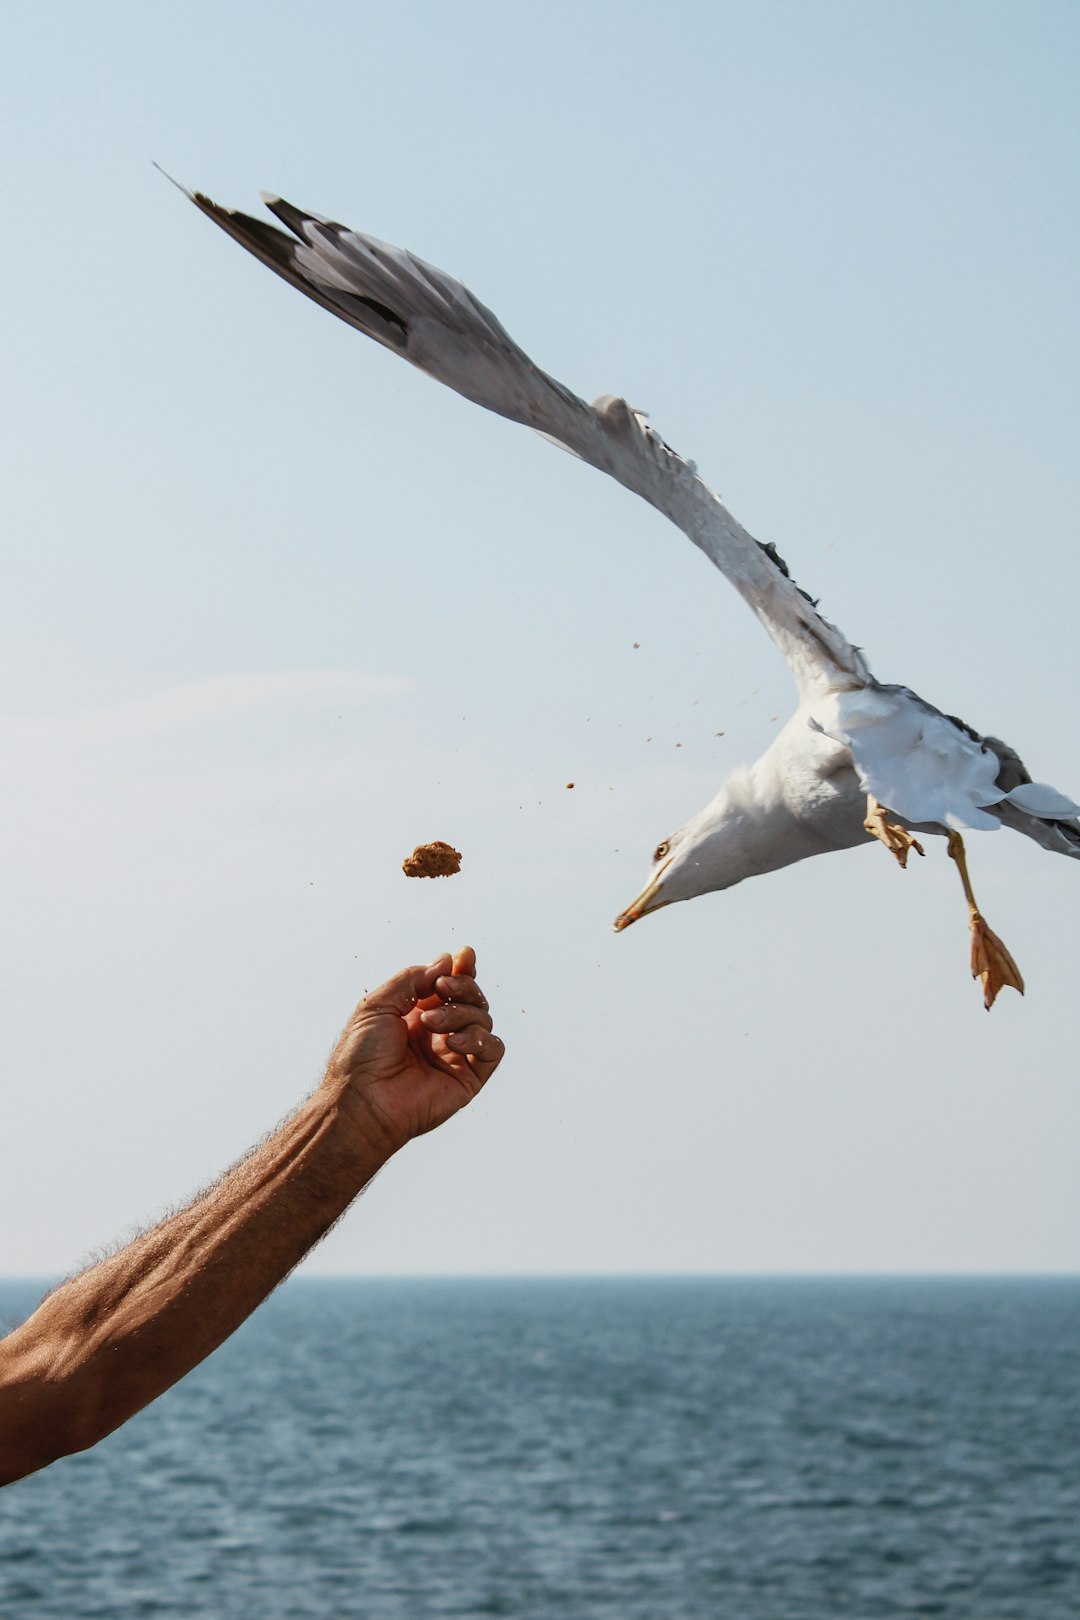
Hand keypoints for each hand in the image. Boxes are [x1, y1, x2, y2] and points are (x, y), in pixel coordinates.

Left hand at [324, 946, 503, 1154]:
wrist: (362, 1100)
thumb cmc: (361, 1056)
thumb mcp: (377, 1003)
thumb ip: (412, 978)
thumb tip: (447, 962)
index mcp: (417, 1015)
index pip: (450, 986)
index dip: (462, 969)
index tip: (465, 955)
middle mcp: (439, 1033)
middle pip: (472, 998)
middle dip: (462, 986)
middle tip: (442, 988)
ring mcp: (455, 1056)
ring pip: (483, 1019)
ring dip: (460, 1013)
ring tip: (431, 1024)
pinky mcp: (469, 1078)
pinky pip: (493, 1049)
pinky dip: (479, 1038)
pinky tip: (452, 1043)